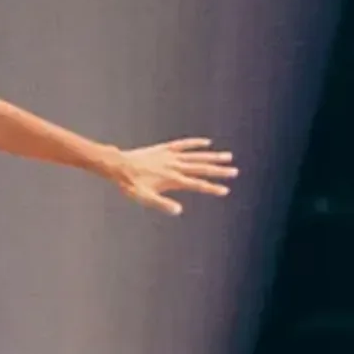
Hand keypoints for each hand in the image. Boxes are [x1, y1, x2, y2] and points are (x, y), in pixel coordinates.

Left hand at [108, 138, 237, 215]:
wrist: (119, 165)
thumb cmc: (130, 184)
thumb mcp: (145, 198)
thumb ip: (162, 204)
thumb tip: (178, 211)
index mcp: (173, 179)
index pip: (197, 184)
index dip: (212, 188)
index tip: (225, 190)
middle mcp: (175, 166)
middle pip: (201, 168)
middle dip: (219, 171)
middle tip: (234, 171)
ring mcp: (171, 156)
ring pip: (197, 156)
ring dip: (212, 157)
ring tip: (228, 157)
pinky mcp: (165, 148)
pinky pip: (183, 144)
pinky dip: (195, 143)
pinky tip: (207, 143)